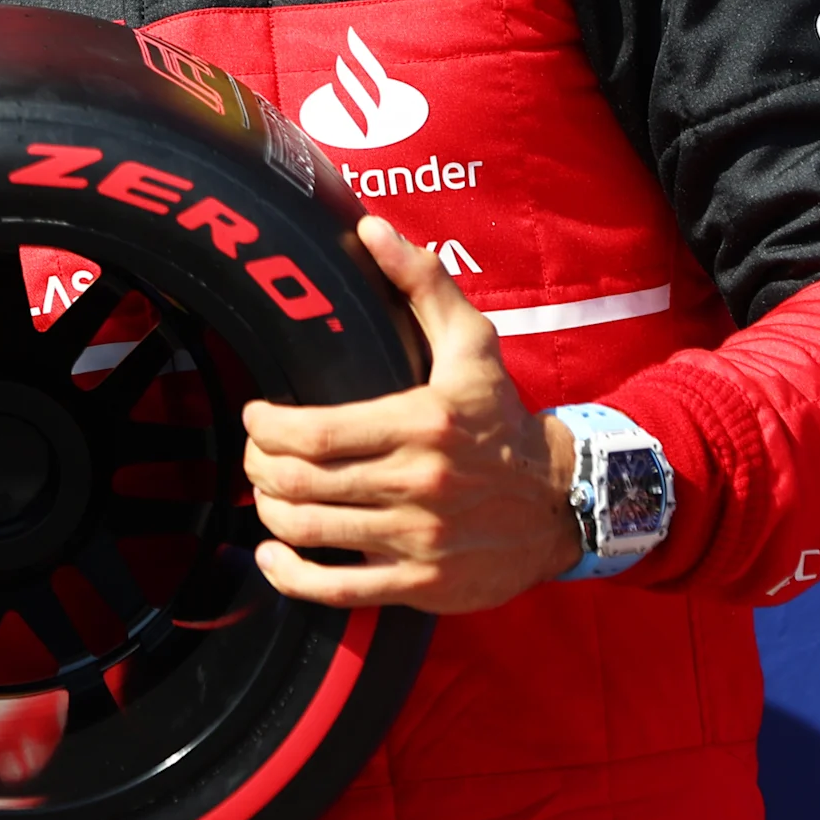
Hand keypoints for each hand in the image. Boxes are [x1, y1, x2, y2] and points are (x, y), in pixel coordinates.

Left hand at [242, 217, 581, 612]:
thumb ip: (421, 282)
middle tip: (256, 453)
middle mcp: (419, 483)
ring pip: (309, 530)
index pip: (314, 431)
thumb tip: (371, 229)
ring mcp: (419, 539)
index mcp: (423, 422)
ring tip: (268, 491)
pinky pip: (335, 589)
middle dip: (260, 465)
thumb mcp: (473, 343)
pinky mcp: (421, 584)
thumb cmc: (502, 420)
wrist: (562, 502)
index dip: (267, 426)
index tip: (258, 415)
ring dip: (270, 511)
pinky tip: (273, 556)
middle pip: (301, 481)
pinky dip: (290, 576)